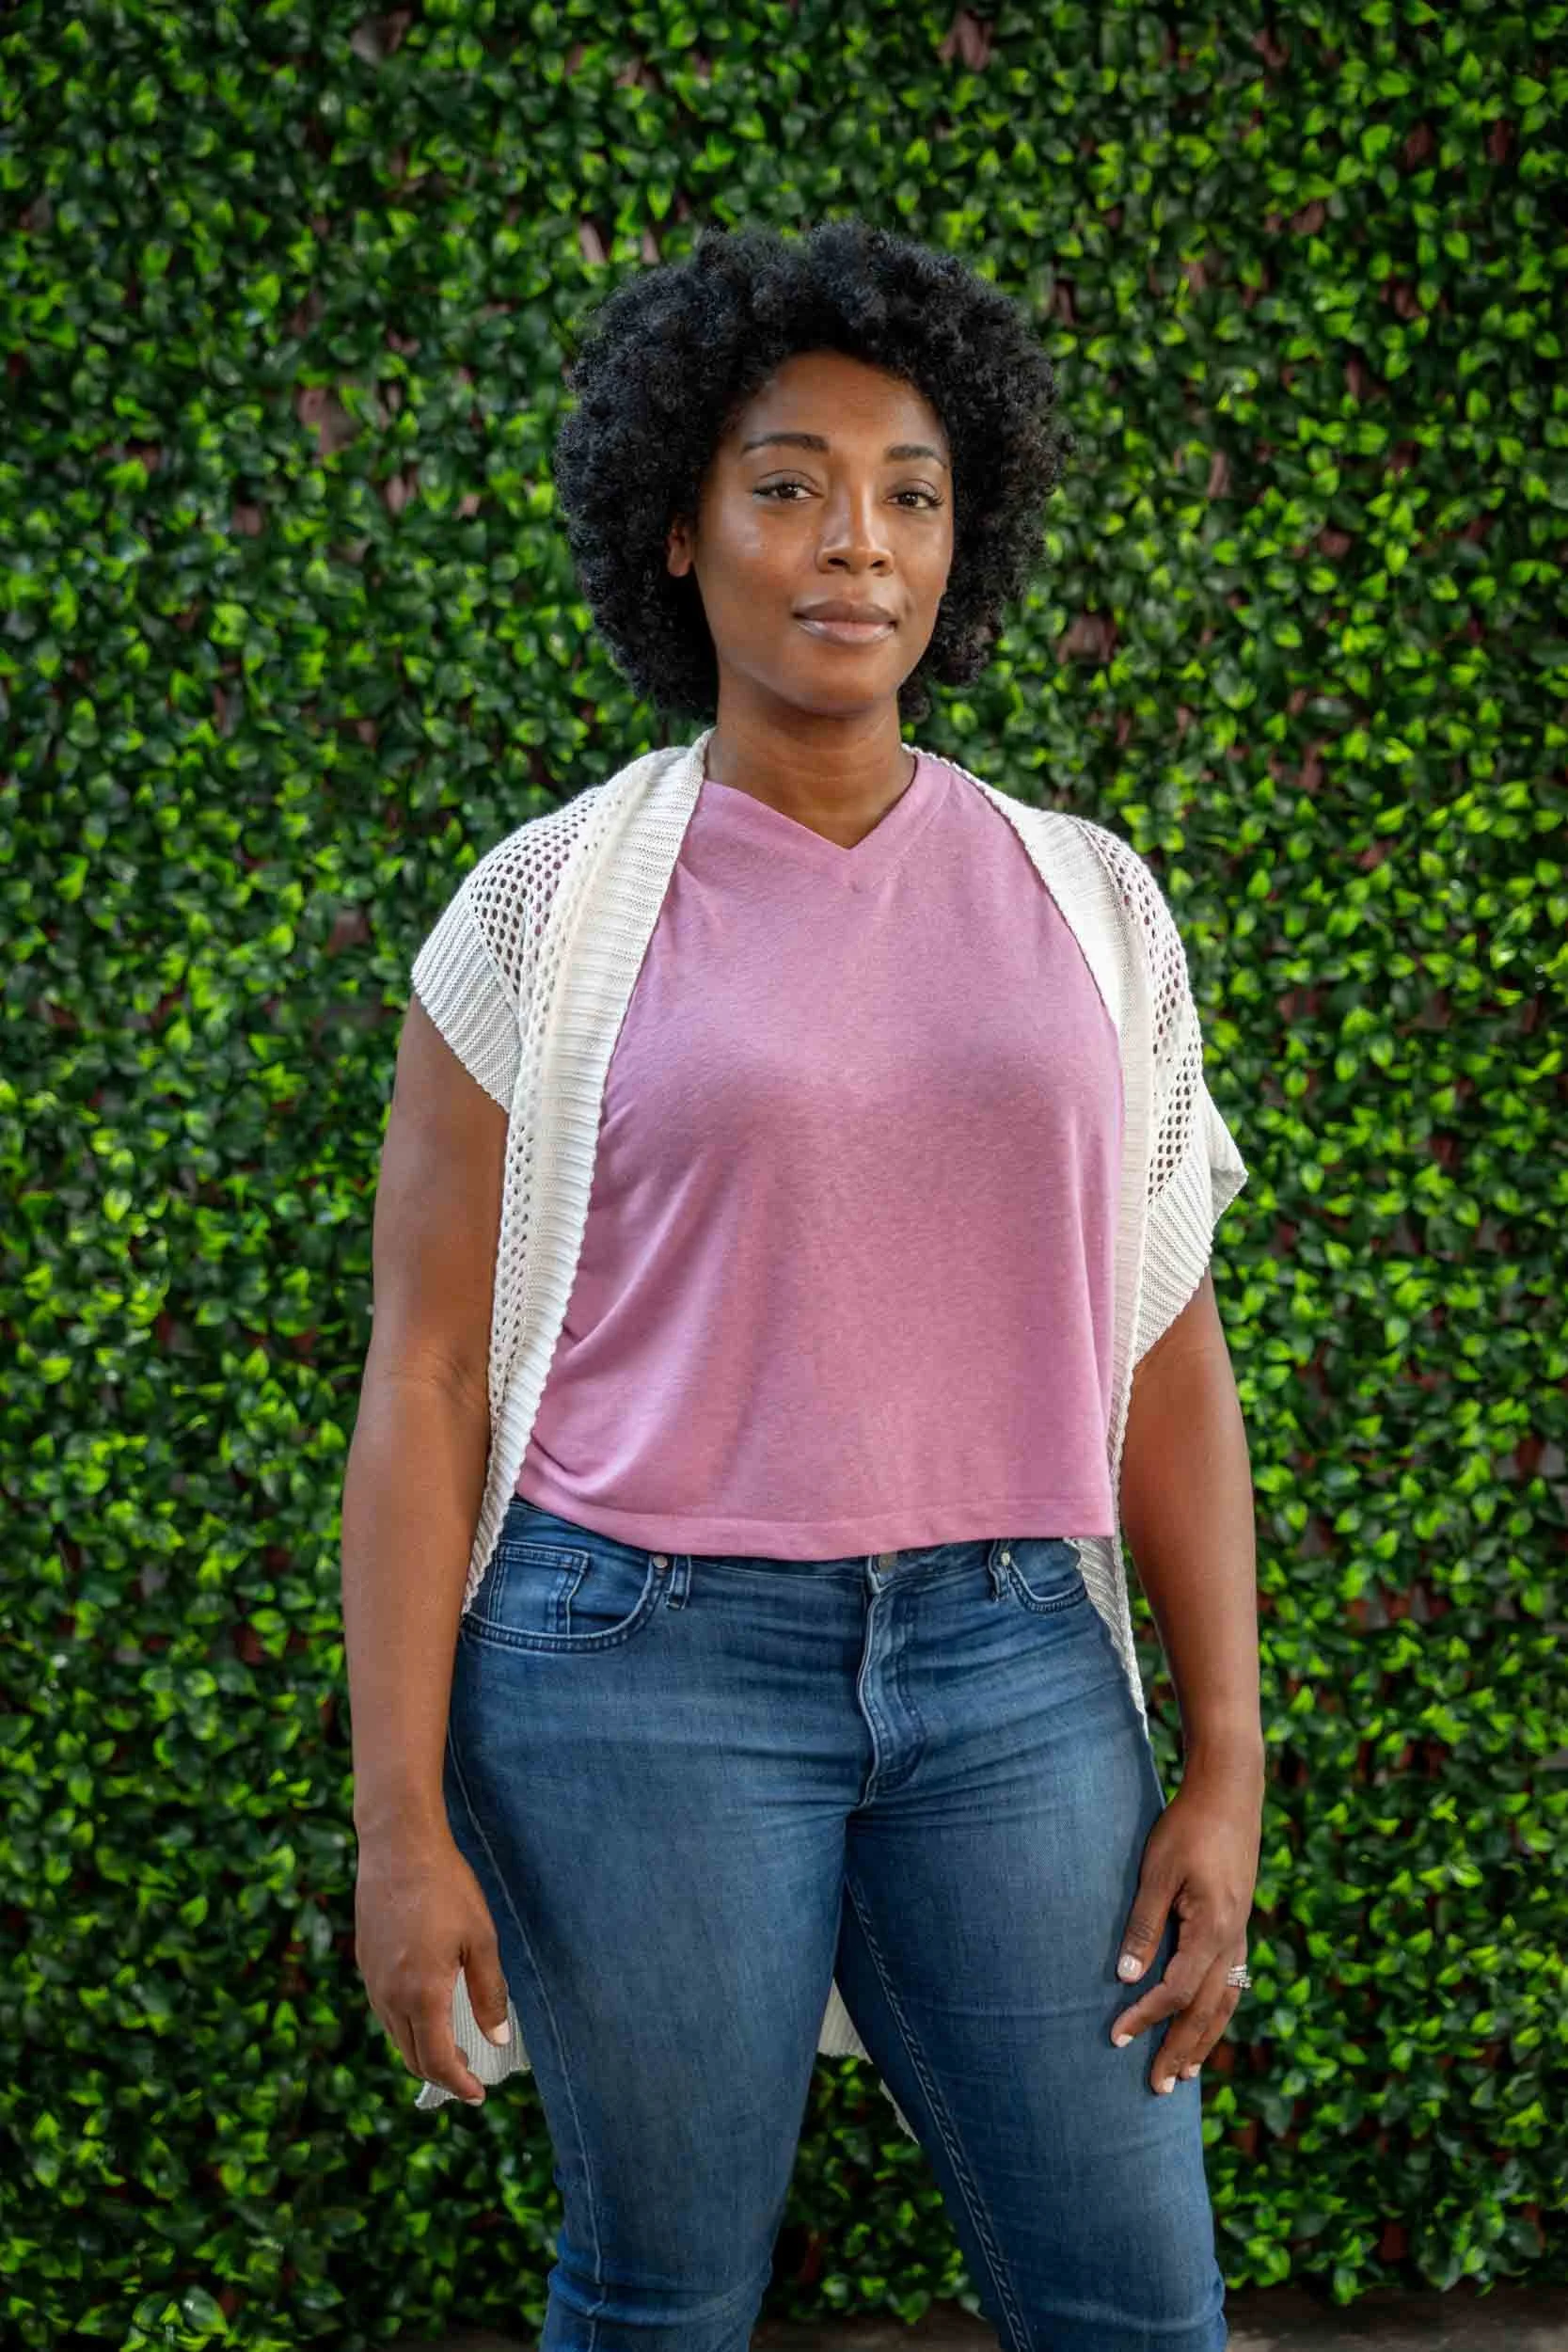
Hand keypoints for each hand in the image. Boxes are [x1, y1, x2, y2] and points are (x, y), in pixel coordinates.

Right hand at [353, 1827, 511, 2104]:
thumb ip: (489, 1994)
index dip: (458, 2084)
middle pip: (412, 2057)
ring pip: (395, 2036)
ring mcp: (372, 1980)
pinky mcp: (365, 1962)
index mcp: (422, 1995)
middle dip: (441, 2074)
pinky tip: (426, 2010)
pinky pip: (384, 2010)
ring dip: (422, 2051)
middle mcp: (390, 1996)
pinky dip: (405, 2026)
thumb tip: (497, 2039)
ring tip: (451, 2048)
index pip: (437, 2061)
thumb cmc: (447, 1888)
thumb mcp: (481, 1940)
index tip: (477, 2093)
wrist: (398, 1847)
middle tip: (469, 2075)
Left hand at [1109, 1761, 1261, 2094]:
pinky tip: (1205, 2026)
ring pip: (1225, 2004)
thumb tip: (1126, 1978)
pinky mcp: (1239, 1926)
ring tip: (1185, 2074)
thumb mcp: (1157, 1872)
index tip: (1116, 2039)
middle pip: (1206, 2012)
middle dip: (1181, 2051)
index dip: (1146, 2018)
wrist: (1230, 1795)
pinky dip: (1217, 2014)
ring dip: (1203, 2041)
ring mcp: (1240, 1936)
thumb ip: (1144, 1925)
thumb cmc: (1186, 1828)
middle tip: (1157, 2088)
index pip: (1176, 1992)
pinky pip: (1231, 1985)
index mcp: (1212, 1930)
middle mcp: (1233, 1942)